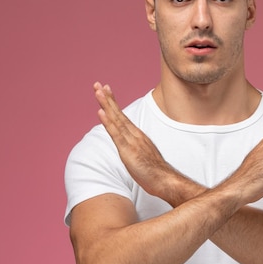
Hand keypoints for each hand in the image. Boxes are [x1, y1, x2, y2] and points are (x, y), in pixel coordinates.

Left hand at [94, 82, 181, 199]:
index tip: (106, 90)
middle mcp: (134, 134)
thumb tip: (130, 147)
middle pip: (118, 113)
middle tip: (98, 84)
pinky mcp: (127, 150)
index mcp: (136, 135)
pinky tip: (101, 112)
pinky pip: (116, 133)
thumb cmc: (154, 171)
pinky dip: (108, 121)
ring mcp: (131, 141)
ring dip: (106, 104)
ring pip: (116, 119)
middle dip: (107, 98)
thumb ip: (136, 148)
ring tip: (98, 91)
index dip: (113, 103)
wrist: (164, 179)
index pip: (122, 116)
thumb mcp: (142, 156)